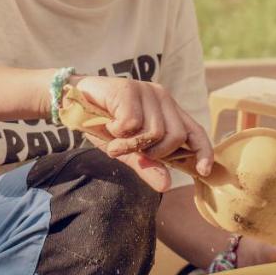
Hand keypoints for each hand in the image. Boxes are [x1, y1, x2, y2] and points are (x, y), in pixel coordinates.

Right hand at [71, 75, 212, 192]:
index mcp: (167, 111)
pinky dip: (117, 133)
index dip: (203, 151)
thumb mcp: (126, 151)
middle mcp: (161, 98)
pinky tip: (108, 125)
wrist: (72, 100)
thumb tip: (167, 185)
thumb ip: (146, 166)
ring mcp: (146, 91)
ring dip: (129, 144)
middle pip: (176, 136)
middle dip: (153, 152)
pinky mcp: (129, 89)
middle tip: (131, 149)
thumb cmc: (102, 123)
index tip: (203, 171)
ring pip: (154, 131)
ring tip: (115, 138)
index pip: (195, 132)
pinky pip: (132, 123)